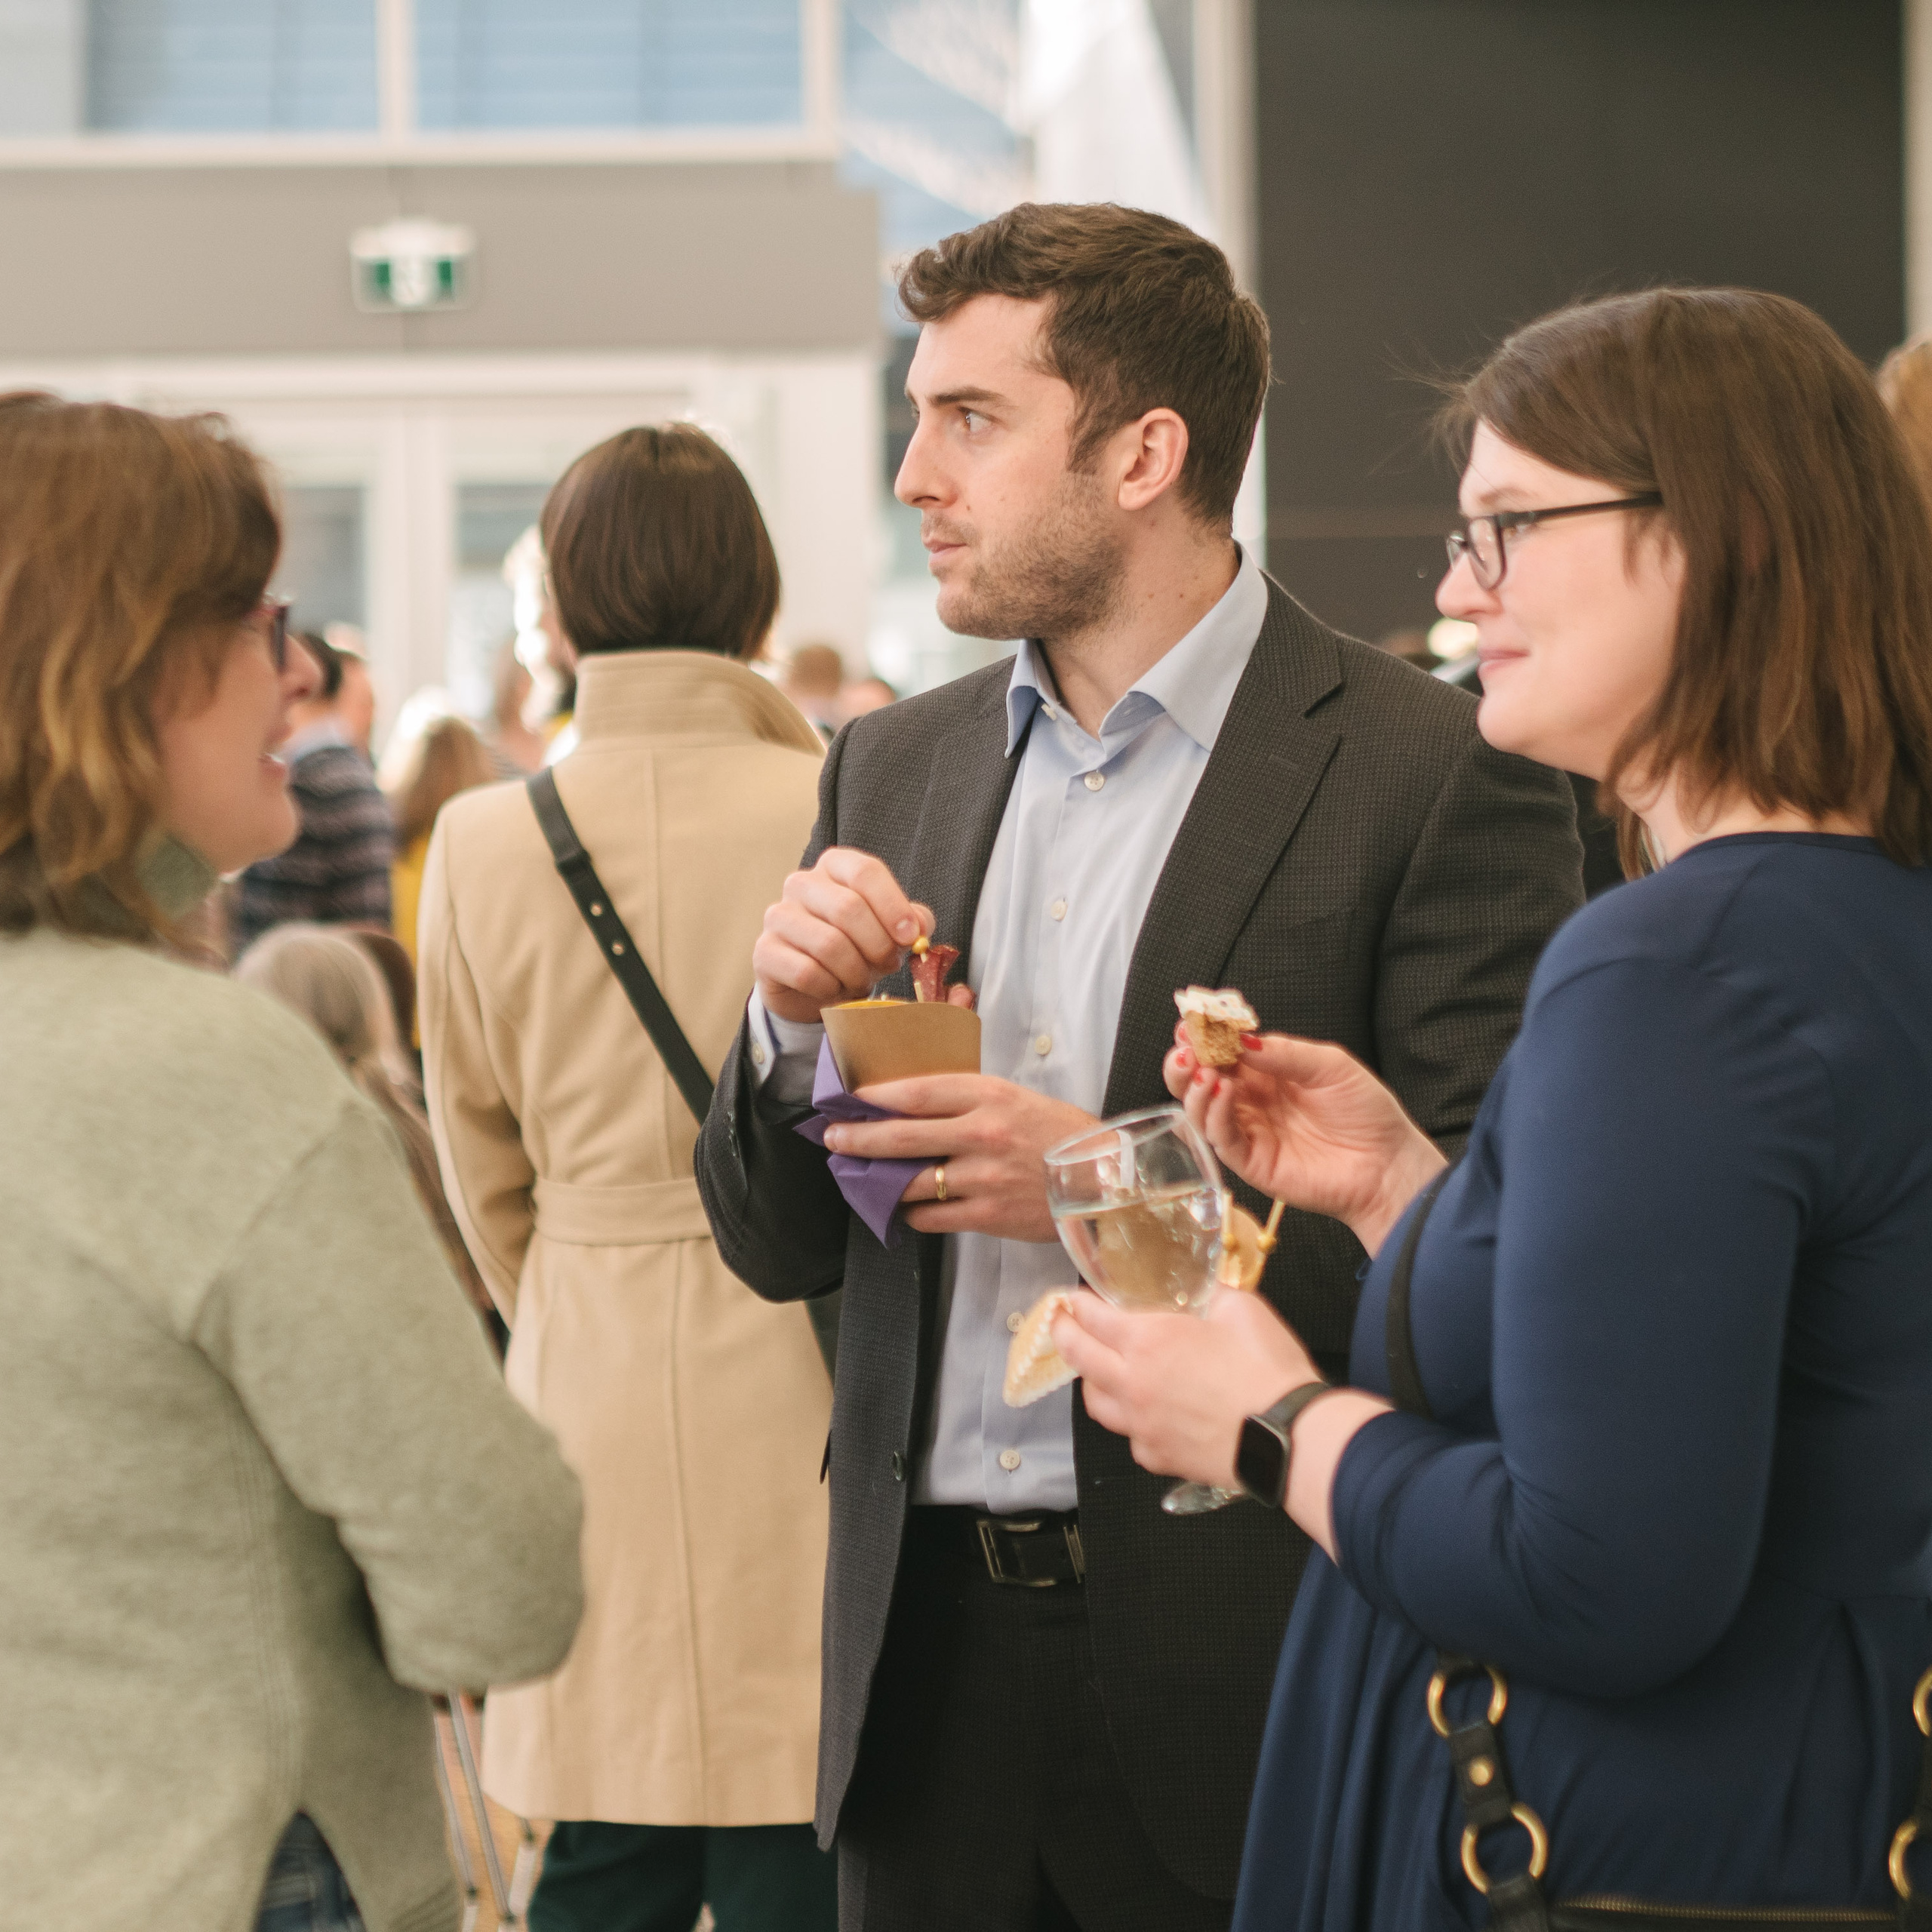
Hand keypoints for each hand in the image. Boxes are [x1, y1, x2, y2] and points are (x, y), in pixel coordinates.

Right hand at [753, 847, 934, 1024]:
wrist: (813, 986)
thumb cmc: (856, 948)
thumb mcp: (889, 930)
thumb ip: (911, 921)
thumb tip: (919, 924)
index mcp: (834, 867)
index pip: (865, 871)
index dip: (893, 905)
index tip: (910, 937)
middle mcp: (801, 884)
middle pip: (848, 908)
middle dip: (877, 945)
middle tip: (888, 965)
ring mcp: (778, 916)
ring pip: (828, 944)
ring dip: (855, 971)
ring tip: (861, 981)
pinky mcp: (764, 951)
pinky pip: (806, 972)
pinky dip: (829, 988)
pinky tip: (833, 989)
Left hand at [821, 1075, 1092, 1241]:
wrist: (1100, 1179)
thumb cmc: (1055, 1133)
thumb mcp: (1012, 1097)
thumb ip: (965, 1099)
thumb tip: (907, 1103)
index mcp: (988, 1096)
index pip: (915, 1092)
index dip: (873, 1096)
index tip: (848, 1098)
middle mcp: (981, 1134)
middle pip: (901, 1137)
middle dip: (858, 1138)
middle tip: (833, 1138)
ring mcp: (983, 1178)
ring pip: (909, 1181)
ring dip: (877, 1180)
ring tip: (859, 1175)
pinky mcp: (987, 1216)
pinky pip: (931, 1216)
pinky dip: (911, 1212)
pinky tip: (904, 1206)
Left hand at [1051, 1290, 1317, 1490]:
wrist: (1289, 1436)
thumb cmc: (1268, 1373)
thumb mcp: (1242, 1309)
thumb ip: (1211, 1294)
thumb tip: (1202, 1289)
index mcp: (1149, 1341)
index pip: (1092, 1317)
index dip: (1077, 1304)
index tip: (1072, 1298)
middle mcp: (1134, 1383)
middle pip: (1078, 1356)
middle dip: (1063, 1334)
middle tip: (1060, 1324)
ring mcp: (1142, 1424)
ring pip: (1095, 1402)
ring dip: (1091, 1381)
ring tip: (1098, 1371)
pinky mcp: (1158, 1455)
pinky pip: (1130, 1436)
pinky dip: (1130, 1421)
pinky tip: (1145, 1413)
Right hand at [1164, 1026, 1446, 1253]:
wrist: (1387, 1164)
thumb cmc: (1366, 1112)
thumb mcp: (1330, 1065)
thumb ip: (1284, 1052)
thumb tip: (1242, 1041)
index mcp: (1268, 1074)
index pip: (1225, 1052)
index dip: (1205, 1037)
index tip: (1191, 1022)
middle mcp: (1252, 1101)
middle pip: (1201, 1080)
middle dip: (1186, 1061)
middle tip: (1185, 1047)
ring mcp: (1249, 1132)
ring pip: (1201, 1110)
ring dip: (1194, 1088)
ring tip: (1203, 1070)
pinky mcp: (1251, 1162)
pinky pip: (1220, 1138)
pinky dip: (1213, 1113)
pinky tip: (1220, 1092)